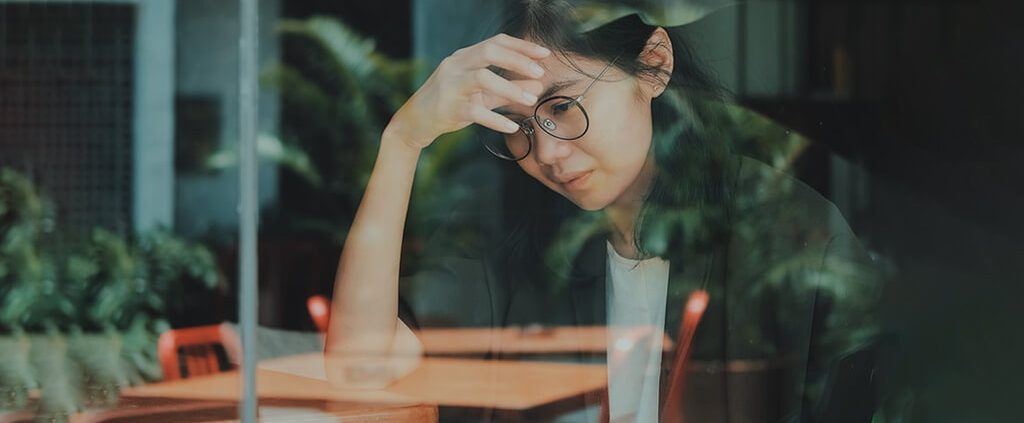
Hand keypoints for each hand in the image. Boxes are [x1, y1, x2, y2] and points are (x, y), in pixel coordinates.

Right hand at [387, 33, 549, 149]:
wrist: (415, 122)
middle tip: (540, 73)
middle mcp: (456, 65)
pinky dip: (496, 119)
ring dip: (510, 88)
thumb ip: (508, 89)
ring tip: (531, 101)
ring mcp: (450, 85)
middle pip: (489, 52)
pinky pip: (475, 112)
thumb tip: (538, 86)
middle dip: (518, 60)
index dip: (522, 46)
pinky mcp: (448, 108)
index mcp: (465, 57)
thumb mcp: (482, 94)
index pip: (496, 42)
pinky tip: (512, 127)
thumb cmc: (451, 103)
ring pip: (483, 78)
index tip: (545, 54)